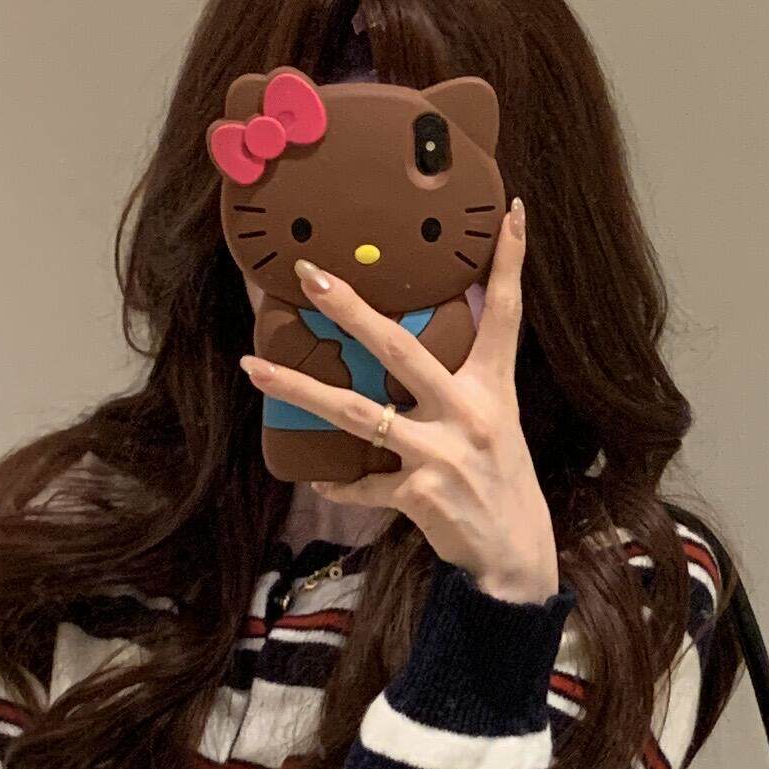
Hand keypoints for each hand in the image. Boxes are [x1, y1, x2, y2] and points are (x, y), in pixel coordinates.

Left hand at [240, 198, 557, 602]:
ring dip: (299, 389)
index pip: (506, 312)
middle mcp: (470, 412)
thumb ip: (460, 384)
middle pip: (402, 350)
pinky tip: (321, 482)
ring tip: (254, 366)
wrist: (514, 558)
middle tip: (312, 275)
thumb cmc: (501, 483)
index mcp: (493, 387)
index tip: (510, 210)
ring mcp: (443, 453)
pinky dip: (341, 483)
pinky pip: (363, 483)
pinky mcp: (419, 493)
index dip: (510, 260)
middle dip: (353, 310)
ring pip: (357, 413)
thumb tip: (410, 348)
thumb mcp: (496, 423)